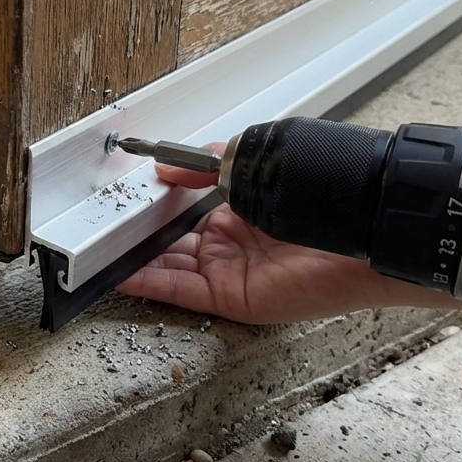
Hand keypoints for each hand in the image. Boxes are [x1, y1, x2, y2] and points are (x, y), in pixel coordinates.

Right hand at [117, 153, 461, 323]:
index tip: (124, 199)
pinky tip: (122, 275)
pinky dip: (150, 284)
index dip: (153, 206)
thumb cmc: (321, 198)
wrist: (362, 234)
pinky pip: (181, 291)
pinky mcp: (231, 296)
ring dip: (135, 260)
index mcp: (237, 214)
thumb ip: (207, 165)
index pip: (182, 212)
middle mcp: (229, 244)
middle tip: (102, 226)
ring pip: (169, 266)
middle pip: (169, 242)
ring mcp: (229, 271)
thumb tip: (164, 167)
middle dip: (137, 235)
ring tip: (99, 251)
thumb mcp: (257, 167)